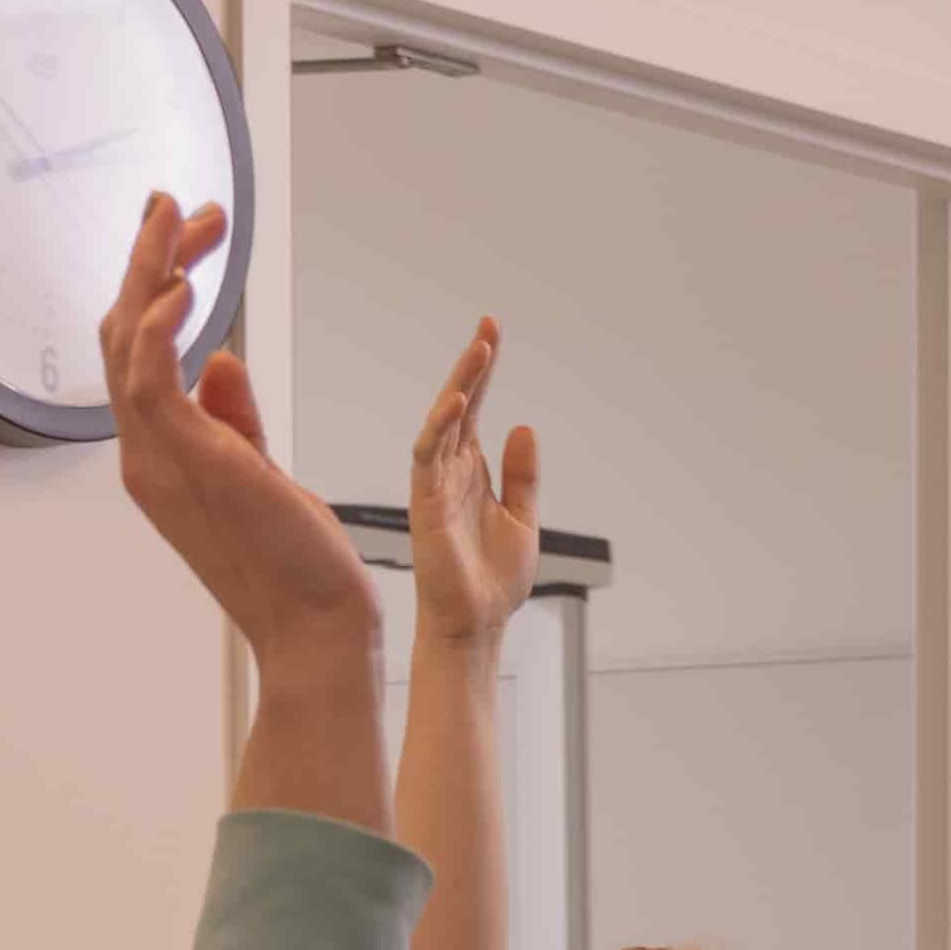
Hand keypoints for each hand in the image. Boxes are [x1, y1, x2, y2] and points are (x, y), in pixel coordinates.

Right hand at [102, 196, 374, 664]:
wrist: (316, 626)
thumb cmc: (295, 562)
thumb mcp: (260, 473)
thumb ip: (233, 419)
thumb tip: (221, 362)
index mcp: (161, 455)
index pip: (138, 355)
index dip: (152, 288)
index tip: (185, 239)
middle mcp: (146, 455)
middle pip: (121, 335)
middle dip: (149, 261)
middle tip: (177, 205)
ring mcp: (160, 460)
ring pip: (127, 344)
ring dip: (152, 272)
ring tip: (178, 216)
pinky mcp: (190, 463)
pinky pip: (152, 383)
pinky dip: (159, 328)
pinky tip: (179, 285)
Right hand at [406, 318, 543, 651]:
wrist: (478, 621)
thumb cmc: (493, 577)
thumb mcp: (523, 518)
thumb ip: (523, 475)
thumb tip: (524, 426)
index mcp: (473, 471)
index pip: (478, 409)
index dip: (484, 372)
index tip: (493, 332)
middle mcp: (451, 470)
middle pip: (460, 406)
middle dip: (473, 366)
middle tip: (488, 328)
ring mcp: (436, 484)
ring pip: (443, 422)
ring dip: (461, 386)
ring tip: (481, 351)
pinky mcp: (426, 503)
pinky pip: (428, 455)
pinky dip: (441, 427)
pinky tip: (460, 403)